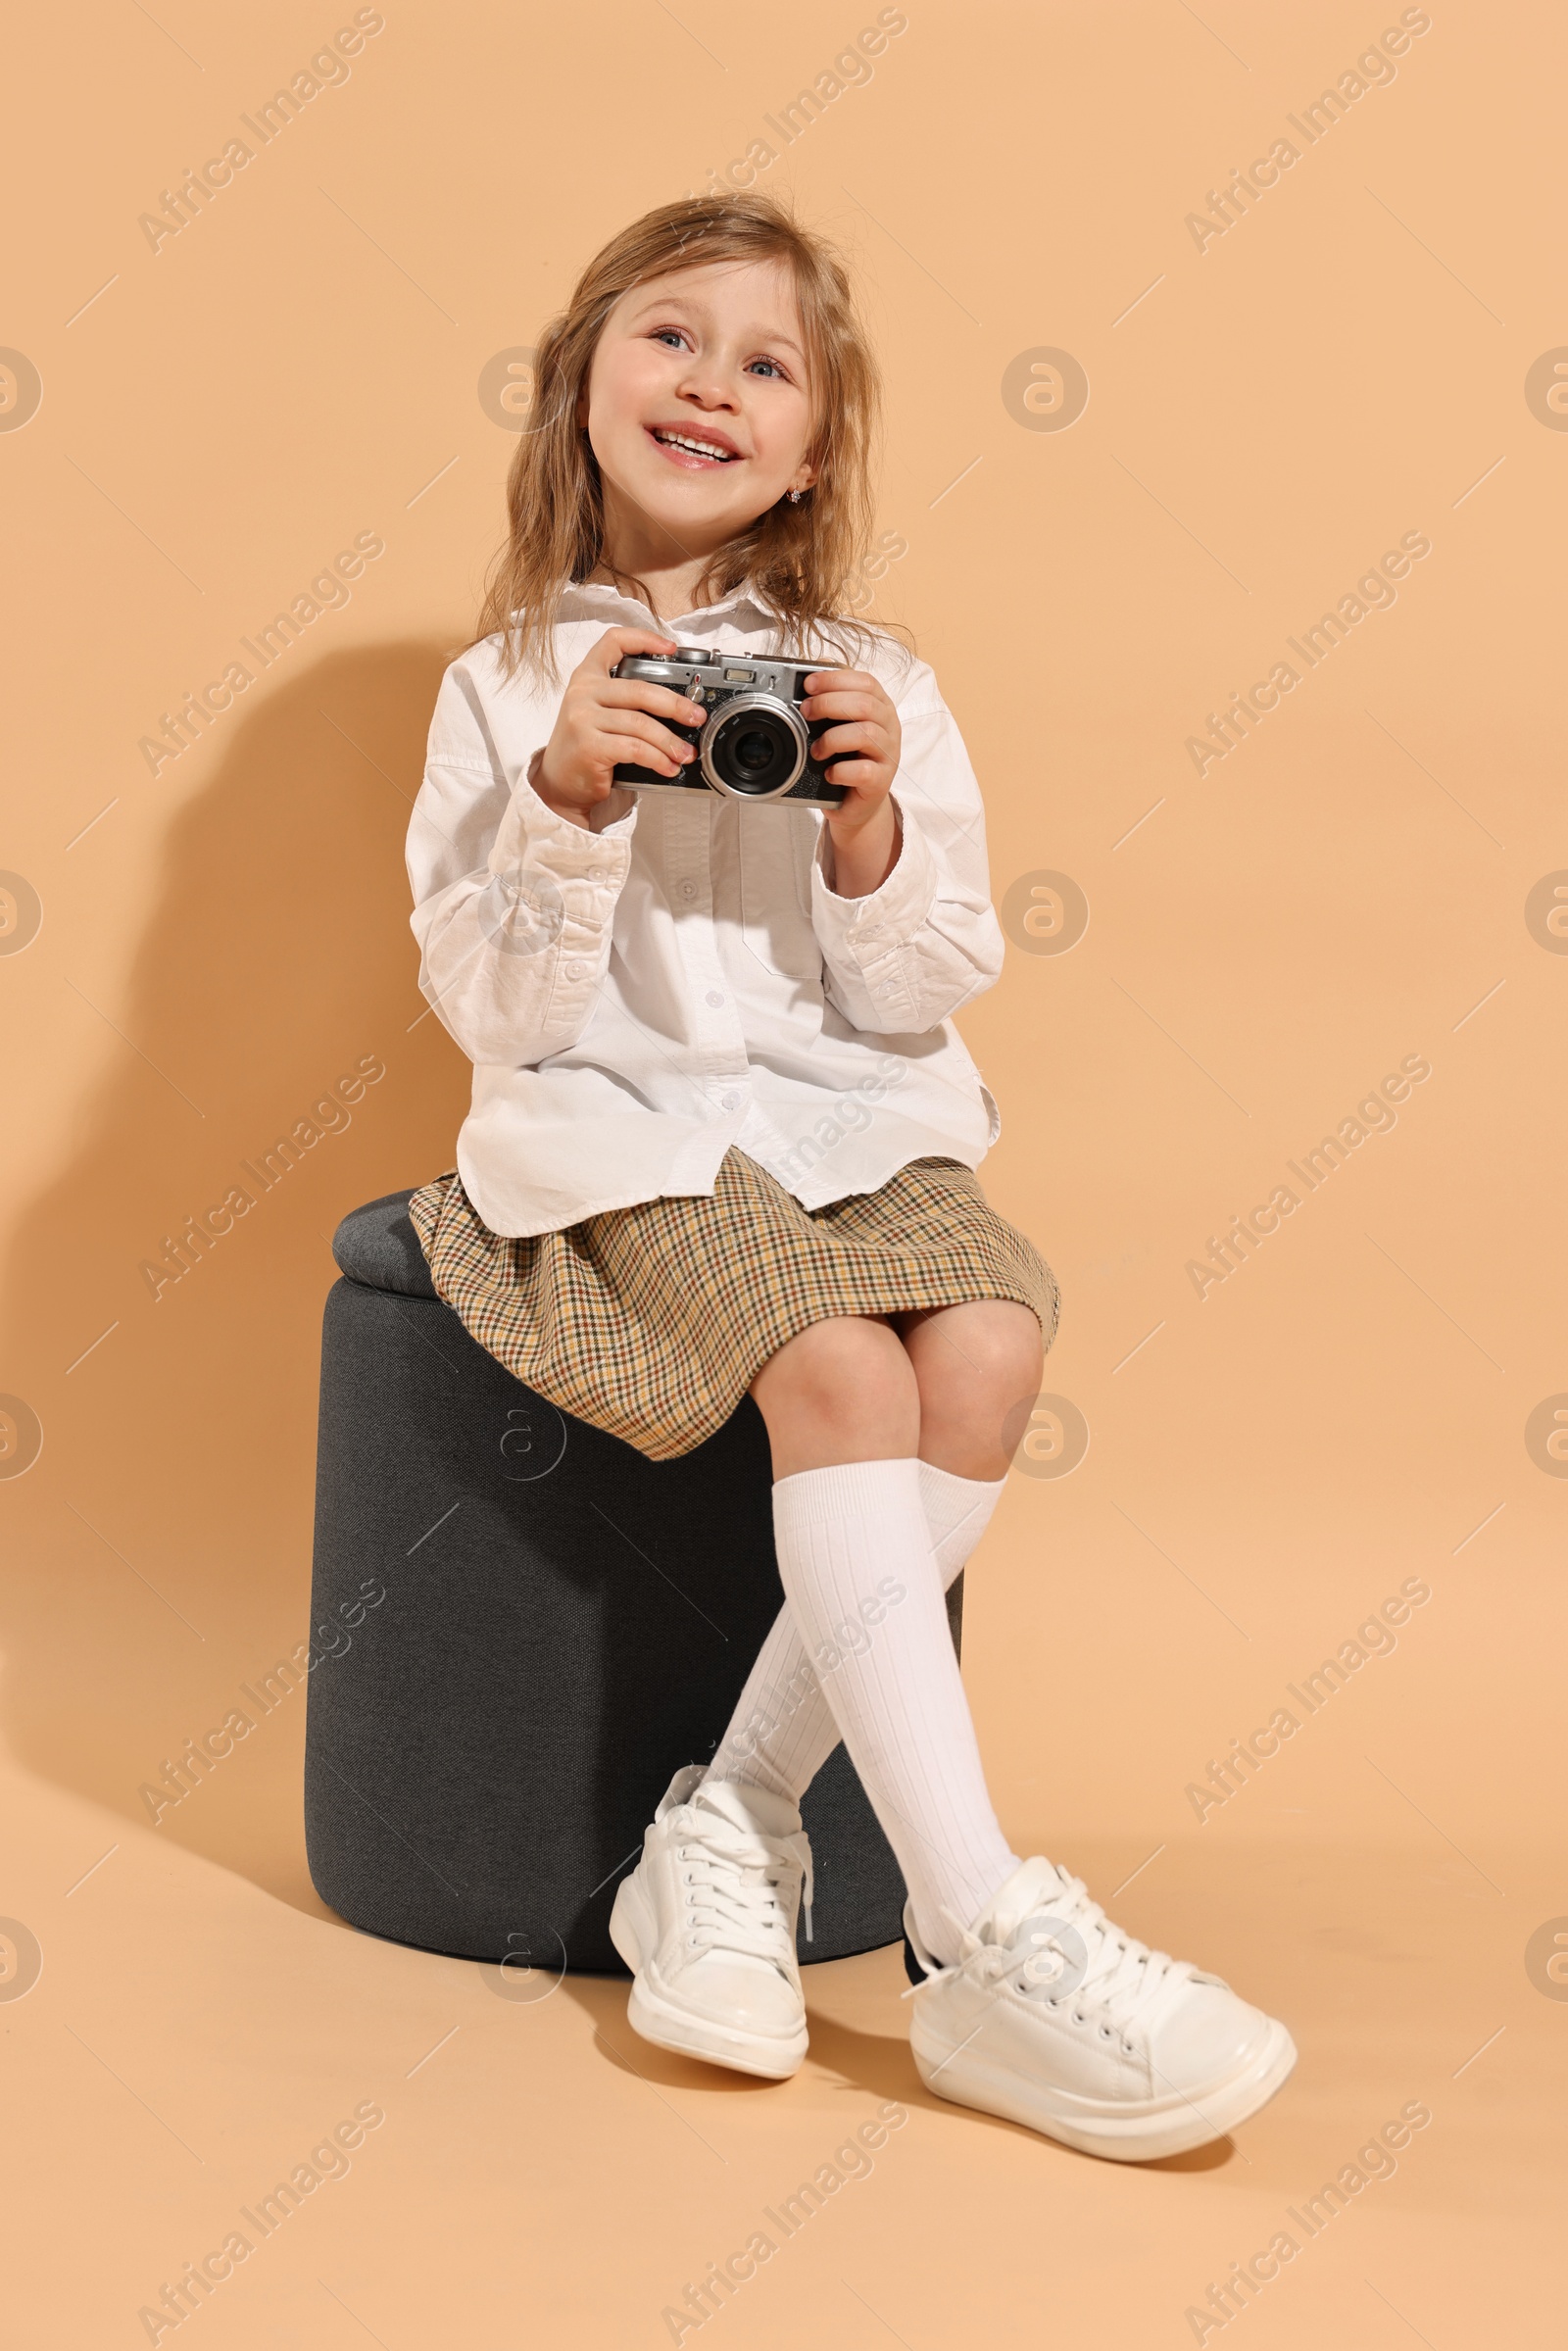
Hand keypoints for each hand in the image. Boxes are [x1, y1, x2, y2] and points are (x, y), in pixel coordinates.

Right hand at [534, 627, 705, 825]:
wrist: (558, 783)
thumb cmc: (586, 747)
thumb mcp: (597, 712)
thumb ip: (624, 700)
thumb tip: (679, 705)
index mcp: (586, 677)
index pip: (613, 642)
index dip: (644, 639)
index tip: (671, 648)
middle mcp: (582, 693)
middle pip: (640, 689)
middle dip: (675, 705)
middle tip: (696, 716)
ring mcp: (582, 719)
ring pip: (641, 724)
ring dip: (670, 742)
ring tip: (685, 753)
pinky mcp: (589, 746)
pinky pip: (635, 748)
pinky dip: (658, 759)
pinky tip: (668, 767)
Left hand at [803, 668, 902, 897]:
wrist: (858, 802)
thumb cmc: (847, 758)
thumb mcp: (840, 724)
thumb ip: (832, 699)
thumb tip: (814, 672)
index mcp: (880, 707)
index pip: (865, 682)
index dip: (835, 679)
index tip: (809, 685)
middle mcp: (889, 727)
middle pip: (865, 704)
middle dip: (829, 704)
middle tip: (807, 712)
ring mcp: (888, 754)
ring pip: (866, 734)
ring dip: (832, 739)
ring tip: (816, 750)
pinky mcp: (881, 781)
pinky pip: (864, 771)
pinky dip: (840, 770)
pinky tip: (830, 774)